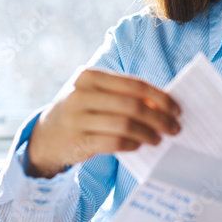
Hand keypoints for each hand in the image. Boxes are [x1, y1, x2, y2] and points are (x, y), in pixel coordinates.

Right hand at [25, 68, 180, 177]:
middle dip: (159, 117)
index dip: (159, 97)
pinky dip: (132, 144)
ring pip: (125, 125)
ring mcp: (77, 118)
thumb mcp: (94, 94)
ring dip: (148, 133)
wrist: (45, 136)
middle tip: (174, 127)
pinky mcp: (78, 140)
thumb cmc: (80, 112)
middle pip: (132, 105)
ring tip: (158, 138)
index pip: (134, 84)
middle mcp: (81, 94)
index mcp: (89, 76)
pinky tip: (139, 145)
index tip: (176, 108)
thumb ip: (122, 95)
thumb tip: (161, 104)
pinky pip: (114, 142)